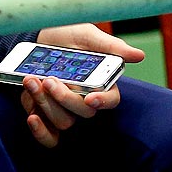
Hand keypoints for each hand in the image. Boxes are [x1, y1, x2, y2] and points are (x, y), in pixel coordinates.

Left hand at [23, 25, 144, 148]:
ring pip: (63, 122)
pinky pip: (48, 137)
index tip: (91, 97)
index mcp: (100, 81)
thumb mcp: (86, 35)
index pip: (111, 99)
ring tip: (32, 80)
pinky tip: (32, 116)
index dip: (103, 101)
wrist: (34, 39)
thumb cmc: (64, 35)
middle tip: (49, 79)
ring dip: (46, 104)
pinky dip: (40, 131)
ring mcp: (64, 109)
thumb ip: (111, 46)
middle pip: (84, 113)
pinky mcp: (45, 115)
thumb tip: (139, 55)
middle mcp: (84, 98)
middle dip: (65, 98)